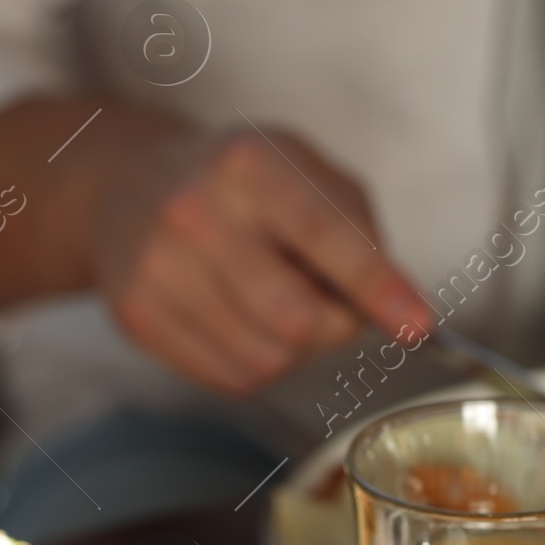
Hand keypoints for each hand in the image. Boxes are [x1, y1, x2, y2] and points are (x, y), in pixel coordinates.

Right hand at [91, 124, 432, 392]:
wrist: (127, 185)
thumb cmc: (238, 183)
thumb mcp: (303, 171)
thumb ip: (358, 231)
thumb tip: (397, 307)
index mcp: (248, 166)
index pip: (326, 236)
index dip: (377, 286)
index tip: (417, 323)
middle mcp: (195, 212)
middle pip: (298, 320)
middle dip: (335, 326)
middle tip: (331, 303)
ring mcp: (158, 267)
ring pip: (267, 360)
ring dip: (295, 350)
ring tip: (276, 304)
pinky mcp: (136, 315)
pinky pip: (229, 378)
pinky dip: (254, 362)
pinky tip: (240, 320)